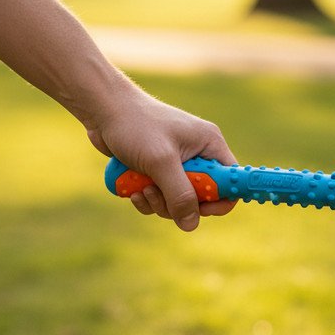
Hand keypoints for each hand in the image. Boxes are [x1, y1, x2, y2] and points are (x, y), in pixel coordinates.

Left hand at [87, 88, 236, 230]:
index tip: (200, 210)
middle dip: (178, 203)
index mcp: (209, 145)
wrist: (104, 109)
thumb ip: (179, 194)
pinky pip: (160, 196)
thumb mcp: (161, 161)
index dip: (220, 201)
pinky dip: (147, 199)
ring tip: (141, 190)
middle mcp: (197, 155)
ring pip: (178, 200)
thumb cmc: (135, 125)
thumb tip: (191, 225)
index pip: (230, 181)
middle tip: (157, 194)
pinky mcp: (157, 170)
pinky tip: (133, 191)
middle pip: (202, 197)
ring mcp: (177, 163)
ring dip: (158, 203)